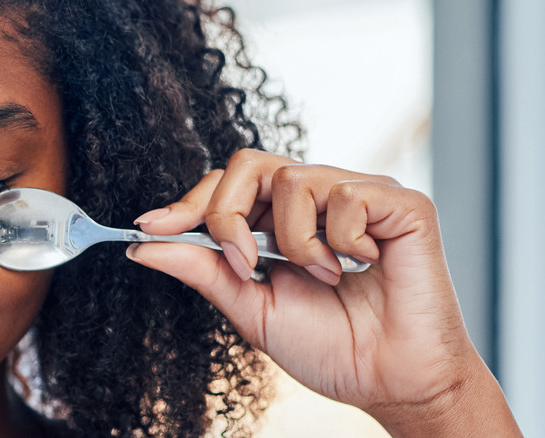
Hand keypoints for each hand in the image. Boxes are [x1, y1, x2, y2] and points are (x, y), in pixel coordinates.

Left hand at [127, 149, 519, 435]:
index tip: (151, 227)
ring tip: (324, 277)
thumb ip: (204, 270)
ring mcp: (360, 194)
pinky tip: (362, 265)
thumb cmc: (331, 347)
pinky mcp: (400, 203)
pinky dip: (343, 240)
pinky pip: (347, 195)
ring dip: (295, 242)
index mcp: (285, 220)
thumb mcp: (252, 308)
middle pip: (250, 163)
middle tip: (247, 265)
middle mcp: (320, 198)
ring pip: (293, 179)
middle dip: (231, 215)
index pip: (229, 183)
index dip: (190, 202)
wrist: (391, 381)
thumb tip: (143, 244)